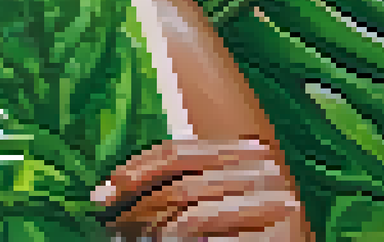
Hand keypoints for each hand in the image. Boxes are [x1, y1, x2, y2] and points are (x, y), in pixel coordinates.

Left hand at [90, 137, 301, 239]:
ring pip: (190, 213)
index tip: (105, 189)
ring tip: (142, 238)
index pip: (178, 152)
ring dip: (157, 228)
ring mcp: (273, 203)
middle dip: (138, 204)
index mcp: (247, 150)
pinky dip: (181, 240)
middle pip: (179, 183)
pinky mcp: (278, 236)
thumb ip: (182, 182)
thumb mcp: (217, 193)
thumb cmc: (248, 223)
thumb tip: (114, 186)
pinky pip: (210, 233)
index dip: (137, 168)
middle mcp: (262, 170)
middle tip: (112, 219)